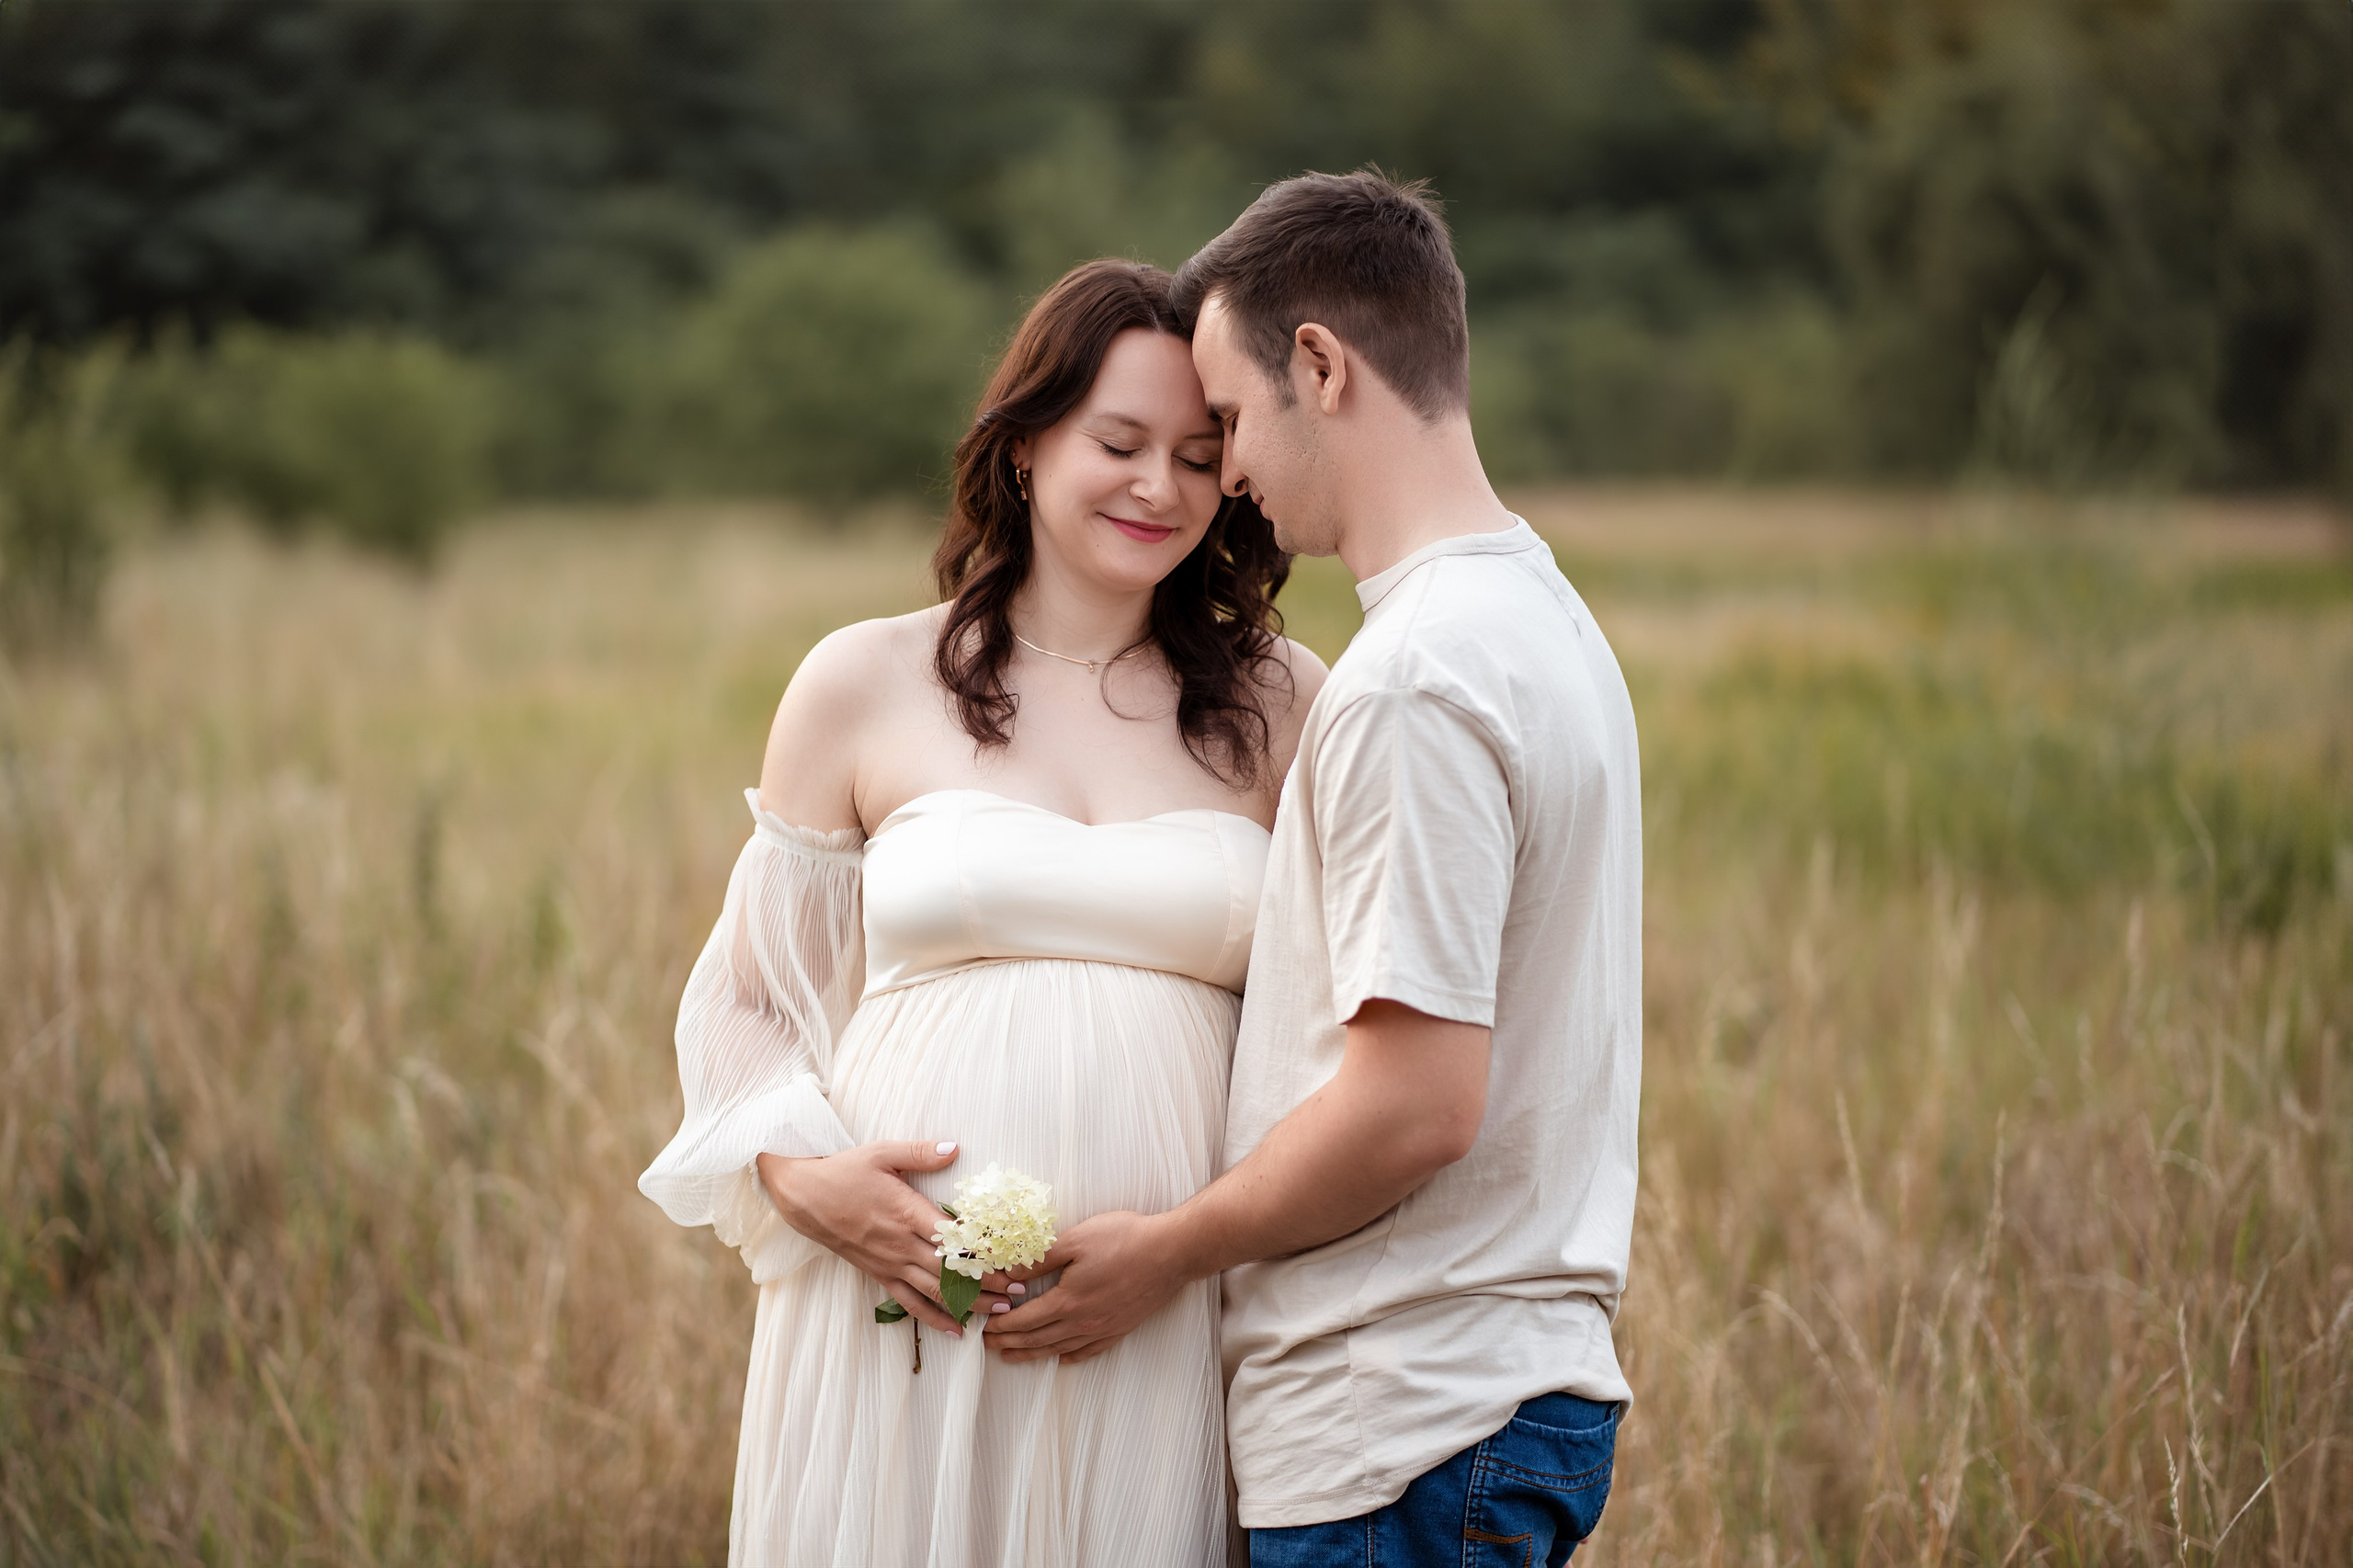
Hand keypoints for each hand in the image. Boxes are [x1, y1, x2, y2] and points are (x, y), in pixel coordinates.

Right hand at [756, 1141, 1009, 1334]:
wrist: (805, 1196)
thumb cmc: (845, 1171)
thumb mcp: (881, 1153)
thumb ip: (920, 1153)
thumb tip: (955, 1148)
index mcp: (906, 1212)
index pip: (952, 1238)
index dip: (983, 1251)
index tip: (1011, 1258)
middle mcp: (901, 1244)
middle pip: (950, 1271)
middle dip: (987, 1283)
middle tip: (1019, 1292)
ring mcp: (889, 1263)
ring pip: (935, 1291)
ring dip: (970, 1303)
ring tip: (1001, 1311)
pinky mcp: (879, 1274)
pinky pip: (909, 1302)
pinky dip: (933, 1318)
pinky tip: (956, 1330)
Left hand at [980, 1210, 1194, 1363]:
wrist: (1171, 1253)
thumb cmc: (1125, 1239)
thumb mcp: (1076, 1239)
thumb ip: (1040, 1259)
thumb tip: (1009, 1273)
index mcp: (1068, 1300)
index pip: (1025, 1321)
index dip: (1002, 1327)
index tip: (984, 1330)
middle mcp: (1082, 1322)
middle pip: (1038, 1340)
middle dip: (1010, 1344)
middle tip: (989, 1347)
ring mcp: (1103, 1328)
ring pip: (1059, 1348)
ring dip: (1033, 1355)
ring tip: (1014, 1358)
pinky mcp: (1120, 1328)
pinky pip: (1090, 1351)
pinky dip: (1071, 1357)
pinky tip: (1063, 1359)